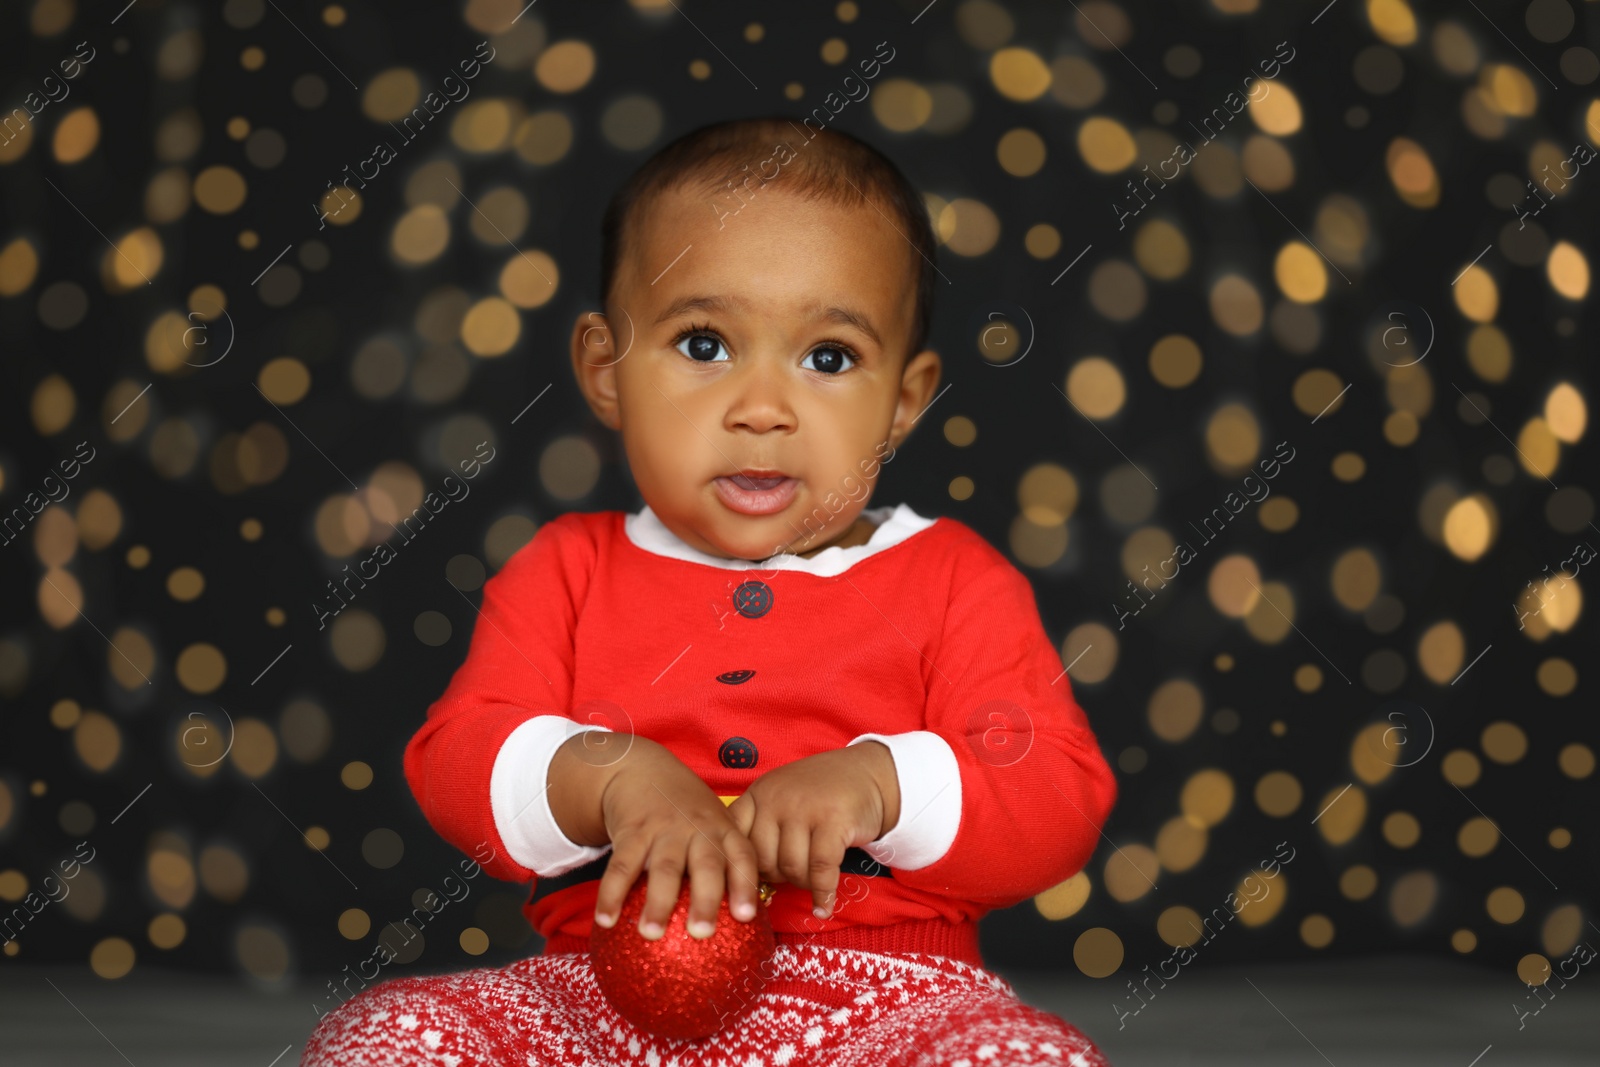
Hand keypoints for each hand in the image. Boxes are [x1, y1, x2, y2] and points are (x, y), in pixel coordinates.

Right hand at [572, 735, 762, 940]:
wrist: (642, 769)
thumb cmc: (688, 810)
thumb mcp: (715, 821)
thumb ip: (726, 859)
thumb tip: (741, 920)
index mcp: (723, 829)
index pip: (741, 856)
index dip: (745, 884)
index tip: (746, 916)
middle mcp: (698, 829)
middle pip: (705, 865)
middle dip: (705, 899)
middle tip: (702, 933)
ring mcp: (664, 830)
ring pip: (664, 868)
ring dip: (657, 902)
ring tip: (651, 934)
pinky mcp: (632, 831)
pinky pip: (622, 865)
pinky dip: (611, 893)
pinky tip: (606, 920)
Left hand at [726, 742, 899, 919]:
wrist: (867, 774)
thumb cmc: (819, 794)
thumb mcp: (780, 797)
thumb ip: (759, 826)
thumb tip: (742, 878)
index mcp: (758, 794)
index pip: (734, 839)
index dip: (740, 867)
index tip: (750, 882)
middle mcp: (776, 799)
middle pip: (763, 861)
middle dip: (777, 877)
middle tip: (793, 874)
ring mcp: (805, 808)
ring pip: (792, 868)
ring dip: (804, 884)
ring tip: (813, 881)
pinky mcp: (833, 821)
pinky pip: (821, 870)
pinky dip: (822, 894)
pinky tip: (823, 907)